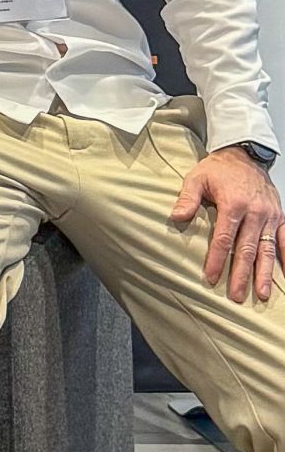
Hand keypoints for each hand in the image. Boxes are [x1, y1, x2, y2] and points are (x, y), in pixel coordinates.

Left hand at [172, 148, 283, 303]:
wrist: (245, 154)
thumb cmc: (218, 169)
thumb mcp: (197, 178)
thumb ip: (187, 198)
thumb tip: (176, 217)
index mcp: (233, 204)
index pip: (224, 238)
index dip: (216, 259)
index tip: (210, 278)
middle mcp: (255, 212)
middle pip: (247, 249)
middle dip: (241, 274)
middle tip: (236, 296)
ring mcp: (270, 216)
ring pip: (268, 249)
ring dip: (265, 273)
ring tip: (263, 294)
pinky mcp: (280, 216)